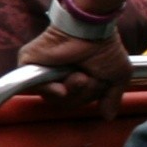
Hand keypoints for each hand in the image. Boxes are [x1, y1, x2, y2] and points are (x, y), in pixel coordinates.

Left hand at [16, 21, 130, 112]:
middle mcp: (59, 76)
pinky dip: (50, 89)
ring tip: (78, 75)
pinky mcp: (28, 63)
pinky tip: (61, 84)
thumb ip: (112, 97)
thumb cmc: (105, 48)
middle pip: (65, 103)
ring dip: (70, 91)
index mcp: (76, 78)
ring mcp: (43, 70)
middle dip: (80, 94)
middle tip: (86, 77)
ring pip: (52, 98)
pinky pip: (35, 87)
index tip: (97, 83)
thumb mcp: (118, 76)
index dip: (88, 97)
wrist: (91, 29)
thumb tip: (108, 116)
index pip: (77, 101)